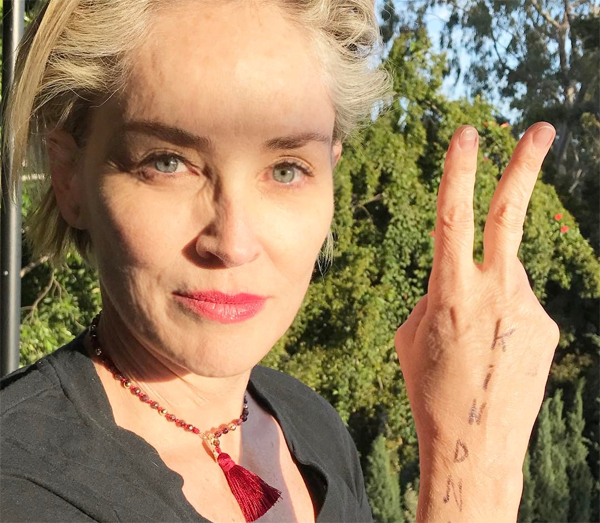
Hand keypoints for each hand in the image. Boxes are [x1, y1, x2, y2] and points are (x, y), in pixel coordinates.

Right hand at [394, 123, 559, 482]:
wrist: (473, 445)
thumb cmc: (429, 387)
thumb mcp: (412, 334)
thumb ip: (438, 293)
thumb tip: (462, 276)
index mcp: (451, 291)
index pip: (453, 217)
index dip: (459, 173)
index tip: (467, 135)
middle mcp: (496, 292)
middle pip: (511, 216)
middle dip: (525, 167)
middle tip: (543, 129)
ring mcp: (529, 309)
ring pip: (507, 274)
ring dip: (488, 291)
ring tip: (476, 341)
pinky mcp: (548, 328)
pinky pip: (520, 305)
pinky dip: (504, 318)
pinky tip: (495, 353)